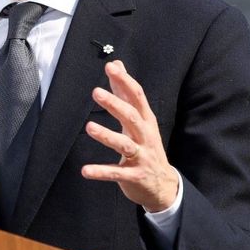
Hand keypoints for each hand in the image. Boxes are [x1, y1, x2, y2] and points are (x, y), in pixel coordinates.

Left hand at [81, 60, 178, 212]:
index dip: (125, 81)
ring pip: (125, 145)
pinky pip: (117, 173)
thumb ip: (126, 93)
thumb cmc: (147, 146)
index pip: (137, 97)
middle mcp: (145, 136)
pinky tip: (85, 170)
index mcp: (146, 121)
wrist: (163, 185)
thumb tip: (117, 64)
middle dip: (115, 104)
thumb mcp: (140, 120)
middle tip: (96, 92)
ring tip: (89, 127)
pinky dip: (101, 172)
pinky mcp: (134, 176)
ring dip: (107, 136)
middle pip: (132, 117)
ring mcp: (141, 157)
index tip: (111, 67)